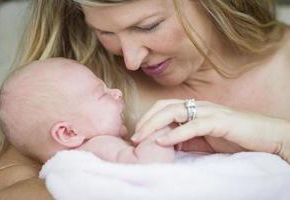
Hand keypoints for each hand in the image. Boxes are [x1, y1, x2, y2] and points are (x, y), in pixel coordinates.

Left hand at [132, 99, 289, 157]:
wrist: (264, 136)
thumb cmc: (233, 136)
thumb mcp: (203, 139)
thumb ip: (186, 138)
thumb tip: (165, 142)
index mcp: (194, 108)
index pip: (164, 107)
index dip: (148, 118)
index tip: (136, 133)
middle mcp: (199, 106)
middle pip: (165, 107)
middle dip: (146, 120)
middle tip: (133, 136)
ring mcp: (209, 112)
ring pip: (175, 112)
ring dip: (155, 125)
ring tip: (141, 138)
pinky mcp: (220, 122)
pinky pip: (194, 126)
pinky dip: (176, 133)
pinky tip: (164, 141)